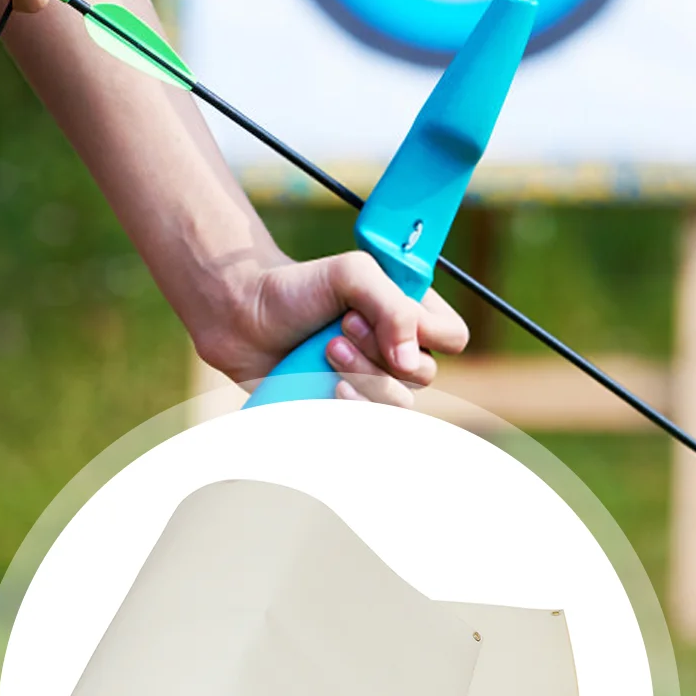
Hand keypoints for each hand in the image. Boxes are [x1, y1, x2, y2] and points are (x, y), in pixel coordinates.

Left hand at [199, 252, 470, 406]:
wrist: (242, 315)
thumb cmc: (298, 286)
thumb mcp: (353, 274)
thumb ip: (394, 308)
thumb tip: (408, 360)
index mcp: (409, 313)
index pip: (453, 337)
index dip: (429, 335)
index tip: (386, 321)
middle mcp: (398, 349)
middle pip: (424, 374)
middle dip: (380, 353)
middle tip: (341, 328)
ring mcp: (374, 379)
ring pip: (398, 402)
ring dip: (363, 376)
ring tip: (326, 350)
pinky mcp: (348, 403)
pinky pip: (370, 421)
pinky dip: (351, 405)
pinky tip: (328, 386)